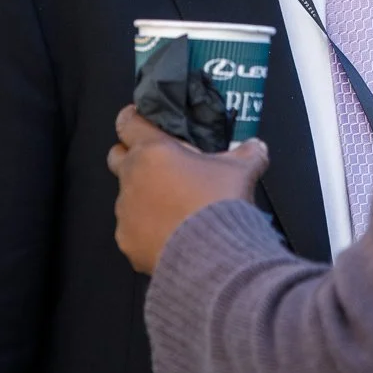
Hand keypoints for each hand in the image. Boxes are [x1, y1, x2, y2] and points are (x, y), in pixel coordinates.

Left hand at [107, 105, 269, 274]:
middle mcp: (132, 178)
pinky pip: (133, 230)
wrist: (213, 255)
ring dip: (145, 197)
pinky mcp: (127, 241)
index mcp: (154, 151)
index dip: (132, 118)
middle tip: (159, 164)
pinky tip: (171, 235)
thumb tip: (256, 147)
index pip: (128, 122)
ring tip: (174, 208)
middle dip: (132, 156)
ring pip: (127, 196)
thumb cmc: (220, 204)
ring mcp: (126, 212)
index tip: (138, 119)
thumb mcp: (242, 170)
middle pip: (117, 156)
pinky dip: (147, 230)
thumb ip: (248, 152)